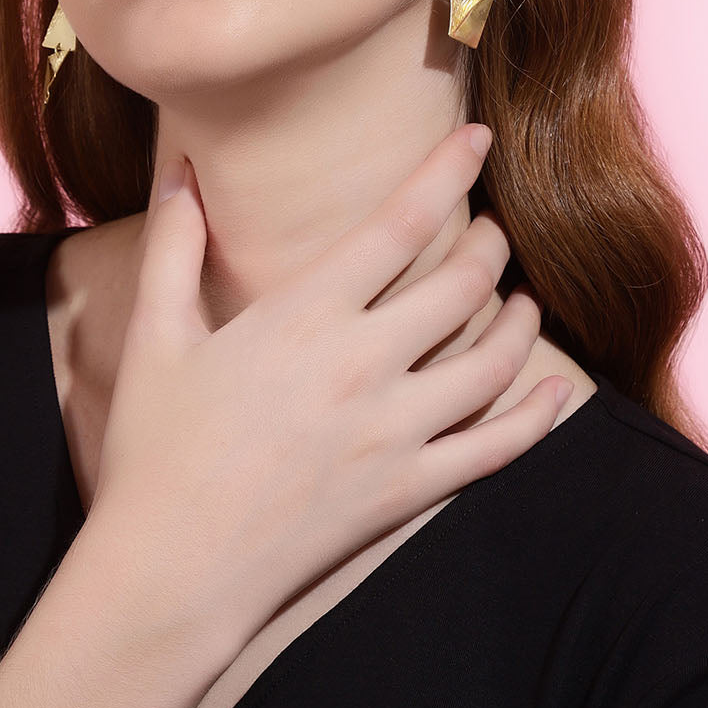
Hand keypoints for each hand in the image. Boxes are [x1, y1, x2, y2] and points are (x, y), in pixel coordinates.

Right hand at [87, 125, 567, 642]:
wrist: (172, 568)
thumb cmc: (157, 448)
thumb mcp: (154, 335)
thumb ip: (173, 243)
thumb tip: (179, 167)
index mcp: (305, 315)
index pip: (398, 222)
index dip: (447, 170)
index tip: (478, 139)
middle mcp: (363, 364)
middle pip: (461, 284)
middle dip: (489, 243)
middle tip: (492, 228)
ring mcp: (394, 432)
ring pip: (492, 361)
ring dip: (519, 320)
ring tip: (523, 298)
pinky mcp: (407, 491)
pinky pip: (494, 448)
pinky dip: (535, 416)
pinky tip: (553, 390)